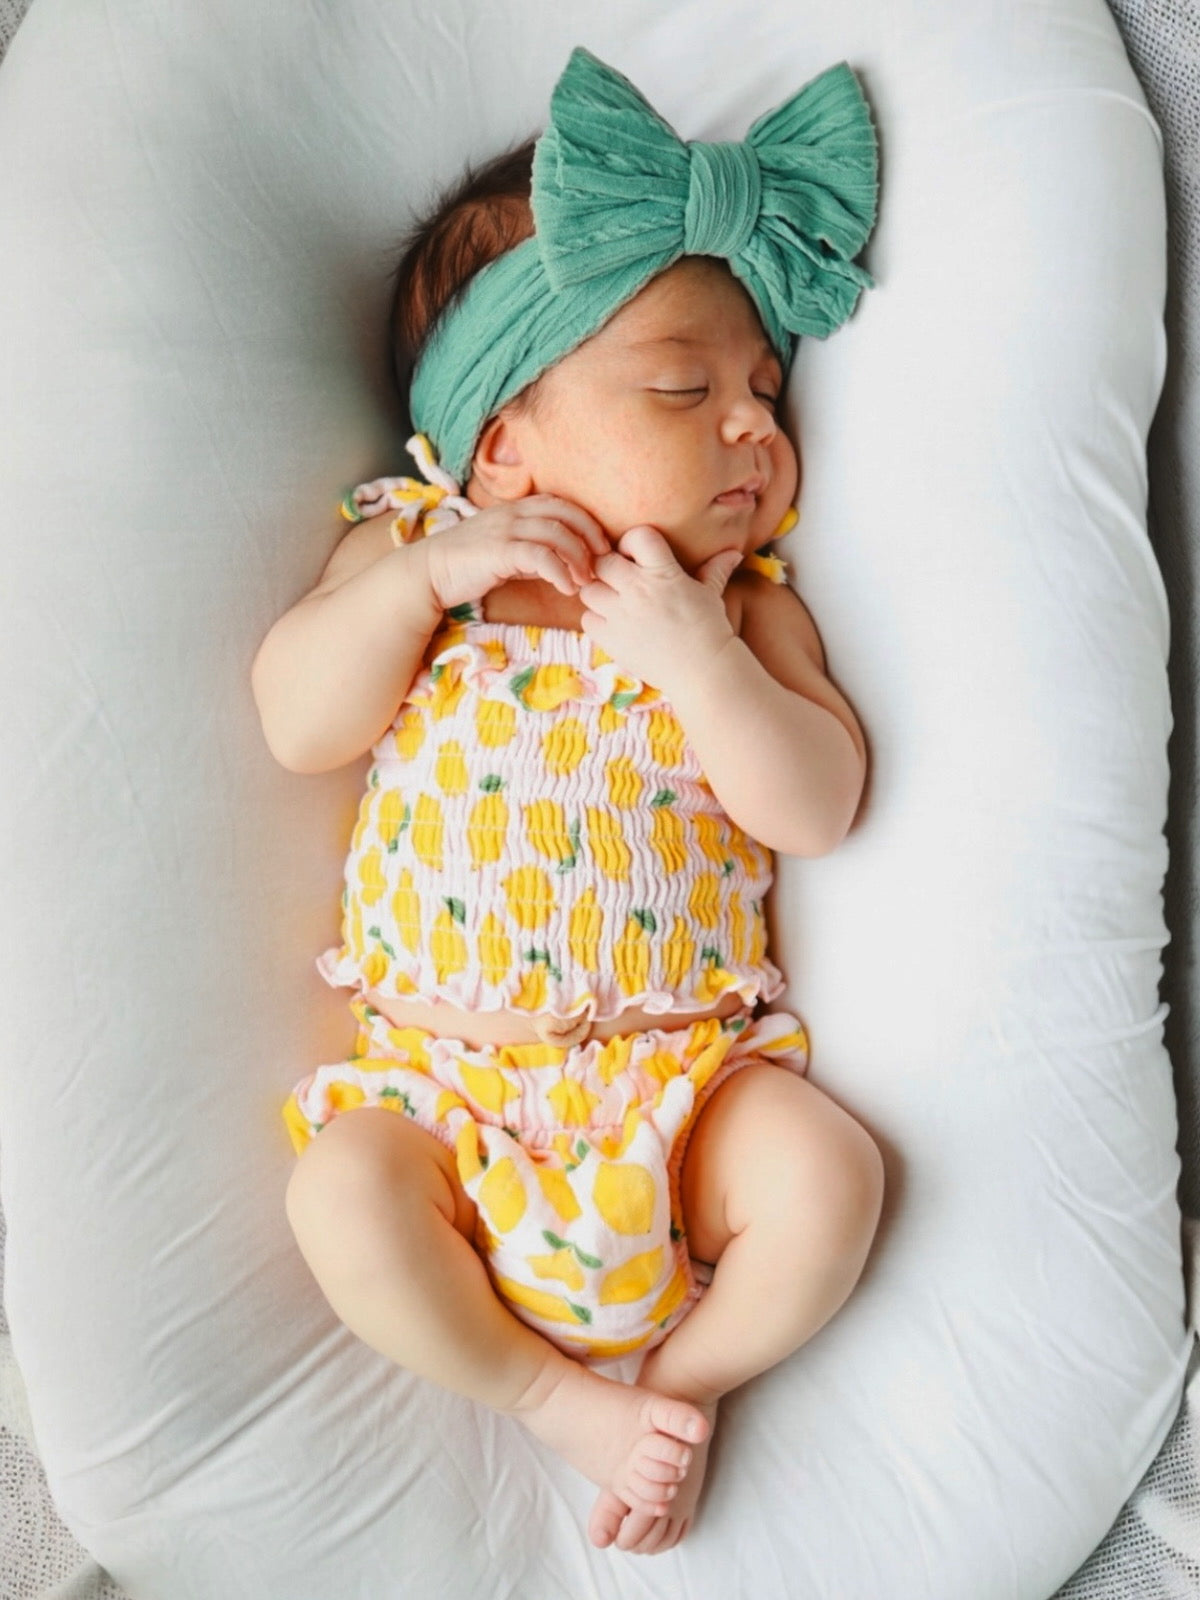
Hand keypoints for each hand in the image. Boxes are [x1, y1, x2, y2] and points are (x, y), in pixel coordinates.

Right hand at [422, 496, 608, 611]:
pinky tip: (566, 588)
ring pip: (557, 534)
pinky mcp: (499, 550)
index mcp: (516, 509)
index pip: (562, 504)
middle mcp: (513, 513)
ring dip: (578, 558)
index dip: (587, 523)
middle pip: (566, 514)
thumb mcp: (507, 552)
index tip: (600, 547)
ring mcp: (506, 529)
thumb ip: (533, 551)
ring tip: (585, 581)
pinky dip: (559, 571)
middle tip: (601, 563)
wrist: (430, 573)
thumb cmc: (468, 565)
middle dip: (591, 537)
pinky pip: (539, 555)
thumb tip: (561, 563)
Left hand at [577, 526, 742, 688]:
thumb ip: (713, 570)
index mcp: (663, 573)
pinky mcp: (611, 639)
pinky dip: (596, 620)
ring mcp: (621, 615)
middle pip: (603, 562)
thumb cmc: (709, 630)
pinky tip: (613, 624)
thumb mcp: (711, 595)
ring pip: (589, 590)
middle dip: (609, 567)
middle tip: (618, 579)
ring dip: (598, 593)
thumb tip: (733, 553)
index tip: (635, 556)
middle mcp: (637, 590)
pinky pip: (587, 620)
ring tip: (613, 602)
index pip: (636, 536)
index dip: (631, 543)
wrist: (703, 672)